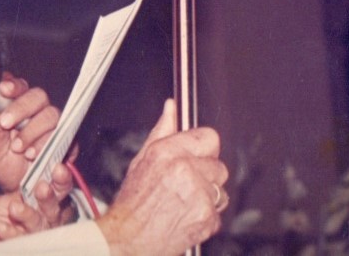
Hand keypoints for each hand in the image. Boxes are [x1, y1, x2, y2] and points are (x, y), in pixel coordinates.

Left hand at [0, 72, 60, 192]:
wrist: (23, 191)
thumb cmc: (9, 167)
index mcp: (21, 109)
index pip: (20, 88)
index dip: (14, 86)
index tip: (3, 90)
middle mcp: (40, 113)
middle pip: (39, 97)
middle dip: (22, 108)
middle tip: (5, 124)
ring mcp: (55, 126)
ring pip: (51, 115)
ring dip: (34, 131)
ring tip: (20, 149)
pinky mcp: (68, 141)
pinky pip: (65, 135)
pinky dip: (48, 144)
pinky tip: (36, 155)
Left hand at [0, 163, 74, 245]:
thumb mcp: (5, 202)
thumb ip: (20, 192)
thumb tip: (32, 182)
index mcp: (45, 203)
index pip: (59, 188)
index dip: (61, 179)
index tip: (57, 169)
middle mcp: (47, 220)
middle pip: (55, 207)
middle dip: (50, 197)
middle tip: (42, 188)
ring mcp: (39, 236)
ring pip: (40, 224)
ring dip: (28, 214)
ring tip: (14, 208)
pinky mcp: (29, 248)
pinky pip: (22, 240)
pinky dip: (10, 232)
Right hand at [97, 99, 227, 255]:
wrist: (127, 241)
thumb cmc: (133, 203)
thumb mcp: (143, 160)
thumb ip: (163, 131)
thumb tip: (171, 108)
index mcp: (168, 152)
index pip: (210, 137)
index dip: (205, 149)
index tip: (199, 156)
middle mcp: (185, 170)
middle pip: (219, 165)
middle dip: (207, 175)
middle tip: (186, 186)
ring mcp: (198, 194)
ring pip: (221, 190)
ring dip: (208, 197)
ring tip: (184, 203)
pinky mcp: (206, 217)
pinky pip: (218, 213)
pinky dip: (206, 217)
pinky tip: (186, 217)